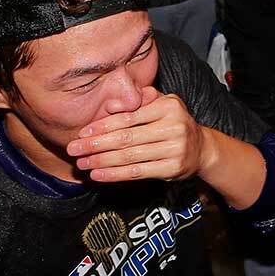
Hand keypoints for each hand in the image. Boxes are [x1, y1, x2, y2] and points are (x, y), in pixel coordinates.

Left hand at [66, 86, 210, 182]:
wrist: (201, 148)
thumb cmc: (173, 124)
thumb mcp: (163, 105)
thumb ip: (141, 100)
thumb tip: (111, 103)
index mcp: (169, 107)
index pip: (129, 117)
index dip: (103, 126)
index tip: (82, 132)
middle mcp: (174, 126)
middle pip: (126, 138)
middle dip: (95, 144)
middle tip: (73, 149)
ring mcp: (175, 149)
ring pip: (129, 157)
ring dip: (101, 161)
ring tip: (82, 163)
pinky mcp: (172, 168)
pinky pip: (137, 172)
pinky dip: (114, 175)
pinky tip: (98, 174)